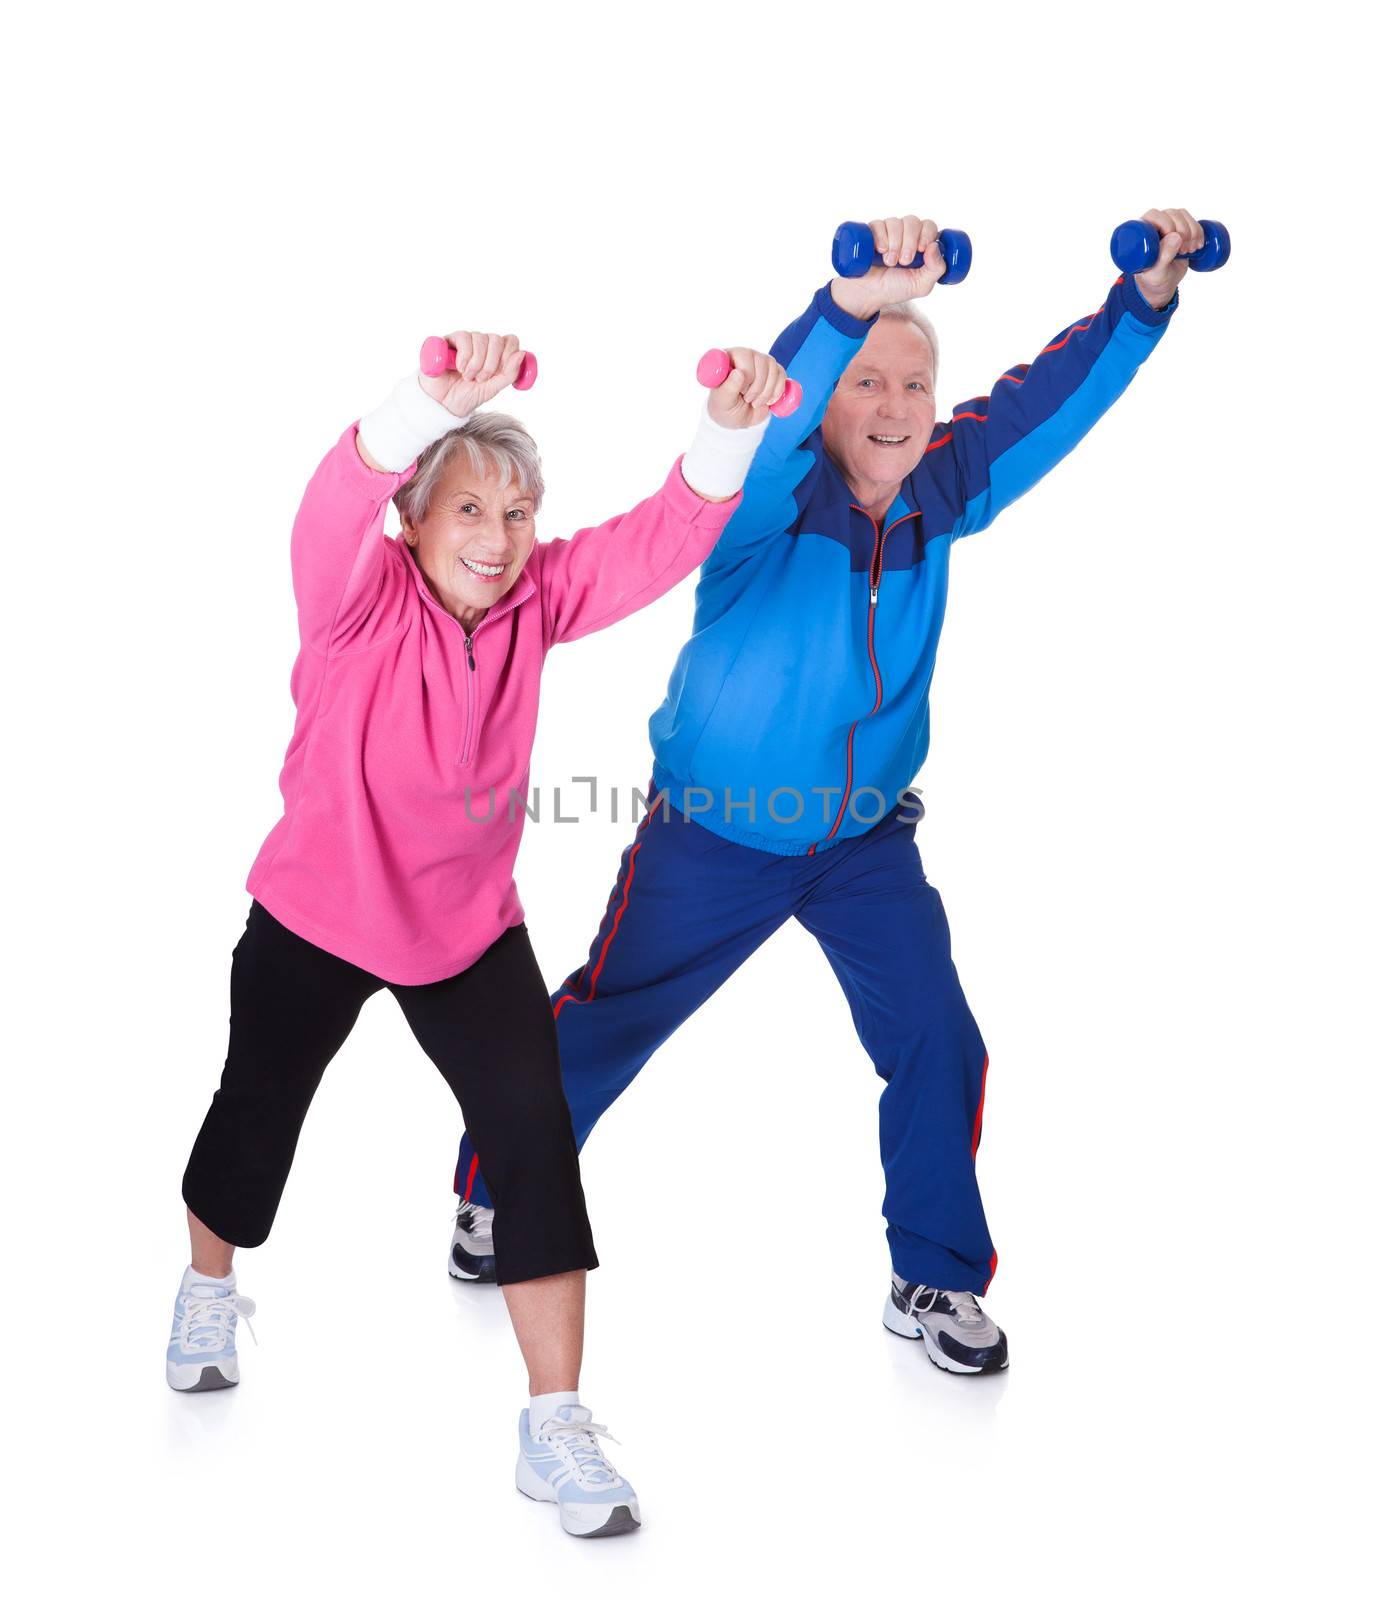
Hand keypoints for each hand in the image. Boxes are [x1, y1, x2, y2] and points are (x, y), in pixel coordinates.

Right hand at [419, 331, 524, 414]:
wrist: (443, 404)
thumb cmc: (467, 396)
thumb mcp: (493, 388)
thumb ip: (509, 373)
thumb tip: (522, 353)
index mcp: (495, 354)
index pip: (510, 340)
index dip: (508, 354)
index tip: (500, 372)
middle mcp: (481, 344)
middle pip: (496, 339)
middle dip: (491, 364)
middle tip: (480, 379)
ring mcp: (465, 341)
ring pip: (480, 338)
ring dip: (476, 363)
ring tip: (468, 377)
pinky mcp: (448, 340)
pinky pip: (463, 337)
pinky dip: (465, 356)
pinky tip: (459, 368)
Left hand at [706, 347, 788, 427]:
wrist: (739, 417)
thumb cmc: (726, 407)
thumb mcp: (723, 402)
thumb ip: (728, 388)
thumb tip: (739, 372)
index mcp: (727, 358)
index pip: (741, 355)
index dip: (745, 374)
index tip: (741, 390)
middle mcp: (744, 355)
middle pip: (760, 361)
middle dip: (757, 387)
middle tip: (748, 399)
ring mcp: (759, 361)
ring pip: (773, 368)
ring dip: (767, 391)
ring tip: (756, 402)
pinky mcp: (773, 371)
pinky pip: (781, 375)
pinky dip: (777, 392)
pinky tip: (767, 400)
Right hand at [830, 215, 945, 318]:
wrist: (868, 294)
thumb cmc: (894, 289)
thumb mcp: (921, 285)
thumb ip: (936, 269)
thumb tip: (935, 246)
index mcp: (919, 243)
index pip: (928, 226)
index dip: (926, 234)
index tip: (921, 249)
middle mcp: (904, 234)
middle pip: (912, 221)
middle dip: (910, 241)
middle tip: (904, 261)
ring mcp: (887, 232)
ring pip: (895, 222)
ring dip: (895, 243)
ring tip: (889, 262)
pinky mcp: (871, 233)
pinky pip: (878, 224)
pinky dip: (880, 236)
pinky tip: (879, 250)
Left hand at [1133, 208, 1203, 308]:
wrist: (1162, 284)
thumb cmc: (1153, 278)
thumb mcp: (1157, 271)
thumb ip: (1164, 256)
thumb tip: (1176, 236)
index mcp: (1142, 233)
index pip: (1155, 215)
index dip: (1168, 224)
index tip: (1176, 241)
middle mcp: (1154, 225)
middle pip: (1172, 214)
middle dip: (1183, 230)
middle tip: (1183, 250)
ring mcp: (1168, 225)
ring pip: (1183, 215)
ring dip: (1192, 231)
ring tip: (1190, 250)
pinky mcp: (1180, 229)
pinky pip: (1192, 222)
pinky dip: (1199, 232)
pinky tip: (1198, 245)